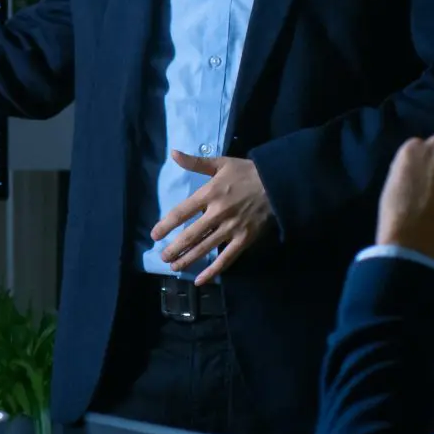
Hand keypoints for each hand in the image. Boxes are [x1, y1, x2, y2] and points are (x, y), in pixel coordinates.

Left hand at [152, 153, 273, 284]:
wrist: (278, 183)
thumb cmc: (247, 172)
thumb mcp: (221, 163)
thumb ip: (195, 162)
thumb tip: (173, 153)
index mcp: (210, 194)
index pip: (182, 212)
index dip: (166, 225)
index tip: (155, 235)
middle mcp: (218, 213)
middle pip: (191, 234)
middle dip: (174, 248)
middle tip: (163, 258)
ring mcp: (231, 228)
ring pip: (205, 248)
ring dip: (188, 260)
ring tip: (174, 267)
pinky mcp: (244, 239)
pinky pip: (226, 259)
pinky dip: (213, 271)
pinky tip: (200, 280)